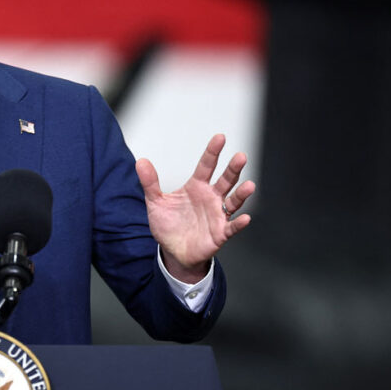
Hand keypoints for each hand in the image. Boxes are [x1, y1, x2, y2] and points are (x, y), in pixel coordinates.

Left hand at [136, 134, 253, 282]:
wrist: (173, 251)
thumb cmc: (168, 225)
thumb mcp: (156, 202)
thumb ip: (150, 183)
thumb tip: (141, 162)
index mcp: (196, 187)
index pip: (206, 166)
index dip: (212, 152)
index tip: (220, 137)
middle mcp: (211, 198)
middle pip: (225, 180)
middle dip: (233, 169)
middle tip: (240, 157)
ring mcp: (217, 215)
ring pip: (233, 201)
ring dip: (242, 194)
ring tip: (249, 185)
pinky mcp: (220, 233)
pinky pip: (232, 227)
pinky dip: (238, 223)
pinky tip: (244, 218)